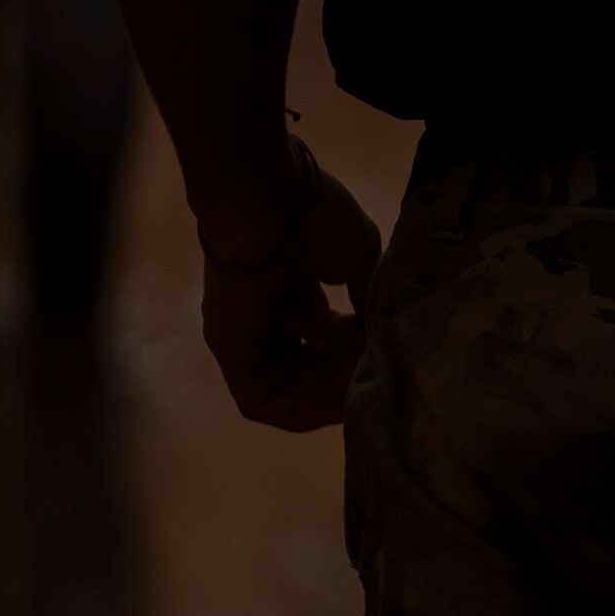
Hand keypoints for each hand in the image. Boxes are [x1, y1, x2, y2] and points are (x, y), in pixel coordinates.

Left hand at [194, 140, 382, 430]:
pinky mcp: (232, 357)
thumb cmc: (314, 220)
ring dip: (332, 395)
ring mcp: (244, 336)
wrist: (269, 203)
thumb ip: (368, 296)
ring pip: (292, 388)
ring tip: (362, 378)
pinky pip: (266, 404)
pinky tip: (337, 401)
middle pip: (310, 364)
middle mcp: (264, 314)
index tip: (382, 342)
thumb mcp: (360, 259)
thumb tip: (381, 326)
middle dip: (349, 373)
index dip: (358, 347)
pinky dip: (303, 412)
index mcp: (289, 284)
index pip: (323, 334)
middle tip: (376, 363)